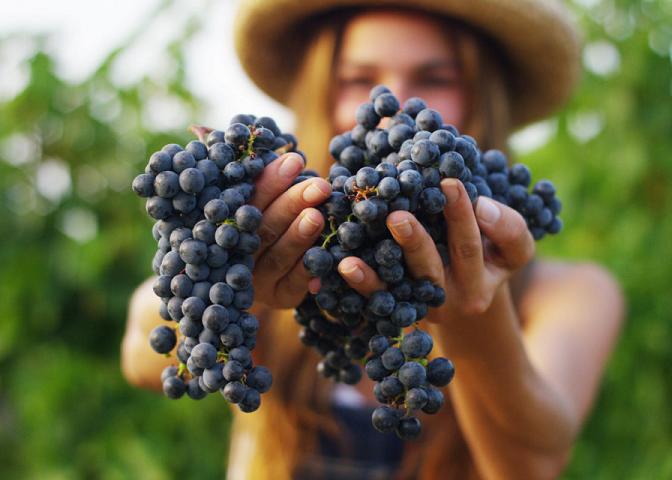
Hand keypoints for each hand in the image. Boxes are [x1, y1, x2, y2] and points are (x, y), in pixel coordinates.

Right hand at [249, 153, 331, 308]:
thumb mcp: (262, 199)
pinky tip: (326, 253)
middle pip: (262, 228)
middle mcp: (237, 254)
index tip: (293, 160)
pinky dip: (309, 268)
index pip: (246, 201)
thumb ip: (262, 180)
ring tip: (317, 216)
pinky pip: (295, 284)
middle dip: (291, 204)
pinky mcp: (279, 297)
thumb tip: (267, 147)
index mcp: (228, 224)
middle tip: (318, 186)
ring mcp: (257, 280)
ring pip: (277, 256)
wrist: (271, 274)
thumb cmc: (269, 218)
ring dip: (298, 236)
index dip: (269, 181)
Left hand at [337, 178, 534, 321]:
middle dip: (415, 242)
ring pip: (400, 287)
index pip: (472, 248)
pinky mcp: (398, 310)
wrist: (469, 296)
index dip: (463, 218)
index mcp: (482, 282)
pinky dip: (362, 282)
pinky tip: (346, 265)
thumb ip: (508, 227)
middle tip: (398, 216)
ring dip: (379, 268)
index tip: (449, 184)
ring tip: (356, 253)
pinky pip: (378, 298)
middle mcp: (451, 300)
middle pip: (432, 270)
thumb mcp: (512, 248)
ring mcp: (422, 307)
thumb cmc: (491, 256)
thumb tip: (482, 206)